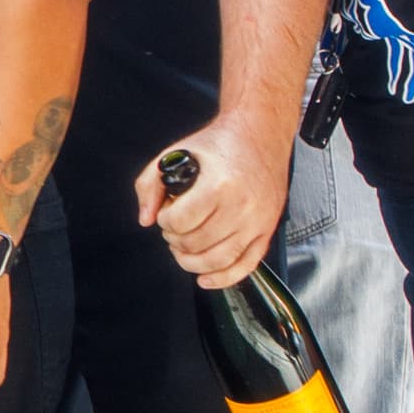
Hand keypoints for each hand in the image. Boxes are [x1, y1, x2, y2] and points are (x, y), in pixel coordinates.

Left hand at [136, 117, 289, 287]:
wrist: (260, 134)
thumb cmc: (218, 144)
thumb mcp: (174, 154)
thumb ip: (150, 185)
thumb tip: (146, 218)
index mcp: (219, 185)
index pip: (181, 222)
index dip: (165, 221)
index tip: (166, 213)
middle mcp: (242, 206)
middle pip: (197, 244)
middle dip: (176, 239)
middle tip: (175, 227)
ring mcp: (258, 221)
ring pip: (218, 260)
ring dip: (192, 262)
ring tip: (184, 248)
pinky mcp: (267, 231)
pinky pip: (245, 266)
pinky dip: (223, 278)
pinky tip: (205, 278)